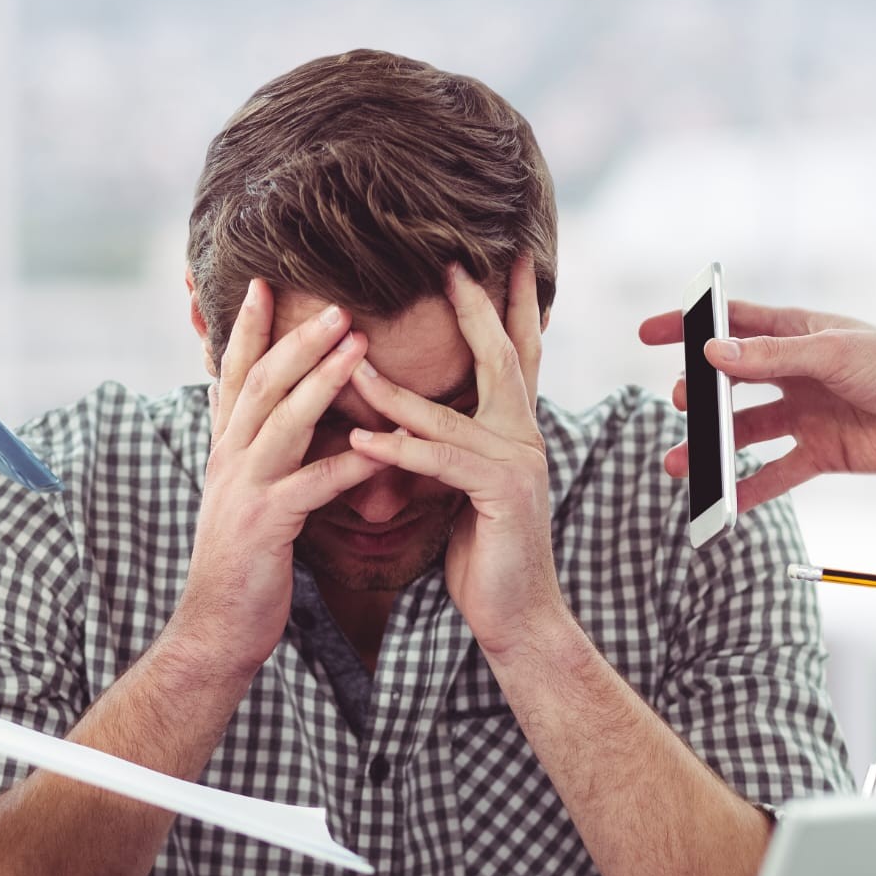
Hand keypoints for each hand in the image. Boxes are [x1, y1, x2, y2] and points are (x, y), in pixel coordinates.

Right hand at [172, 282, 383, 678]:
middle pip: (261, 384)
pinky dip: (350, 463)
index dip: (248, 329)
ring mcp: (243, 490)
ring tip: (359, 345)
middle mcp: (228, 460)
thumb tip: (284, 421)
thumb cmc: (243, 565)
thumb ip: (262, 456)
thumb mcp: (247, 498)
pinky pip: (313, 485)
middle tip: (337, 302)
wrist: (215, 629)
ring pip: (282, 421)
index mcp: (225, 450)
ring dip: (321, 380)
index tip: (265, 284)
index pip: (235, 376)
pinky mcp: (265, 526)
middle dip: (296, 339)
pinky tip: (384, 447)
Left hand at [348, 258, 564, 655]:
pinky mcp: (501, 494)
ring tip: (351, 362)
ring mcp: (518, 463)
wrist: (517, 616)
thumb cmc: (484, 554)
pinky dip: (398, 450)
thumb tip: (409, 417)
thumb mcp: (462, 488)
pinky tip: (361, 441)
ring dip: (394, 390)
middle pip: (502, 358)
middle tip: (451, 264)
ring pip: (449, 413)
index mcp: (516, 431)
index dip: (508, 306)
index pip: (515, 355)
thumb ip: (447, 447)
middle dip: (476, 308)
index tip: (502, 259)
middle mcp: (525, 437)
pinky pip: (440, 462)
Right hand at [638, 302, 875, 509]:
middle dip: (699, 395)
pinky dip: (748, 489)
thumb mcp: (833, 354)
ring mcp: (807, 414)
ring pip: (745, 432)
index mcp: (798, 333)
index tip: (649, 333)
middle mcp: (796, 373)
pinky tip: (722, 502)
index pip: (732, 325)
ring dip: (712, 447)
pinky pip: (776, 473)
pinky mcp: (821, 452)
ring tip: (680, 463)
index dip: (689, 327)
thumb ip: (771, 356)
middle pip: (731, 383)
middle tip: (681, 404)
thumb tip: (713, 355)